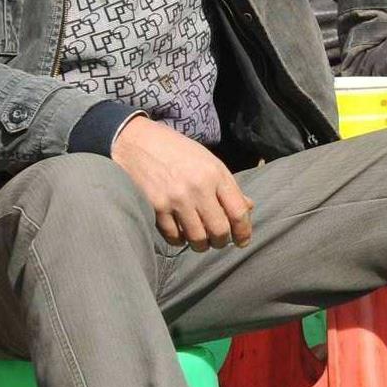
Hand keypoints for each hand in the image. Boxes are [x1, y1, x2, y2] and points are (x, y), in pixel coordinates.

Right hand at [110, 116, 252, 250]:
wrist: (138, 142)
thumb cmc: (178, 151)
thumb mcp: (209, 161)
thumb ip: (228, 186)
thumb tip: (248, 208)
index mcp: (215, 174)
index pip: (238, 211)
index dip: (244, 231)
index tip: (243, 241)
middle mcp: (198, 188)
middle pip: (219, 230)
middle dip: (222, 241)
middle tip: (219, 241)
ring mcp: (176, 199)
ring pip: (197, 238)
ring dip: (202, 245)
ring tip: (201, 241)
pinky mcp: (156, 207)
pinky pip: (173, 236)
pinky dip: (180, 240)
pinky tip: (181, 234)